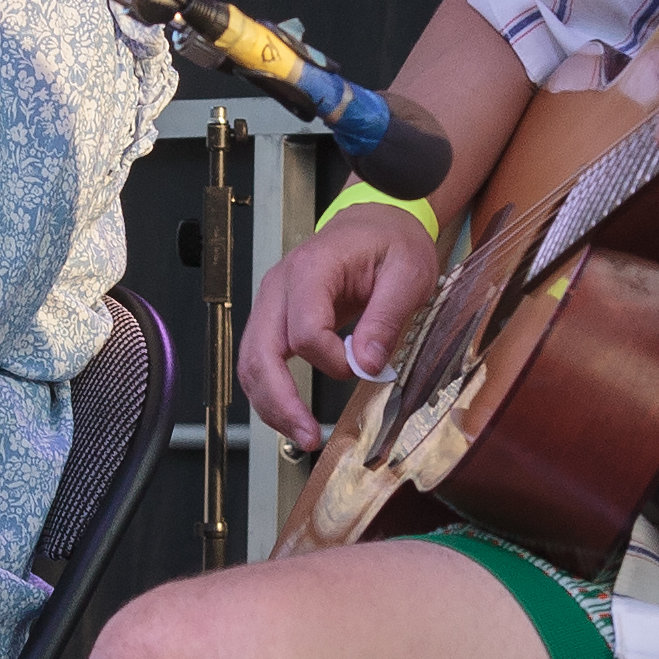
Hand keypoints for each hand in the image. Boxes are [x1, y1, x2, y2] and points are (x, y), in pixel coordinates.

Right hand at [245, 201, 443, 449]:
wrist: (375, 222)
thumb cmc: (391, 242)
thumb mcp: (408, 273)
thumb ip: (387, 317)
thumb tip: (367, 365)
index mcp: (312, 269)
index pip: (304, 331)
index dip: (332, 360)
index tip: (364, 367)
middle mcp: (280, 286)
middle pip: (259, 353)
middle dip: (280, 401)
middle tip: (308, 436)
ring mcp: (271, 302)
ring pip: (250, 362)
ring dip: (271, 405)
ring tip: (301, 435)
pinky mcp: (274, 318)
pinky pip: (260, 361)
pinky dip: (271, 392)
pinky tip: (292, 415)